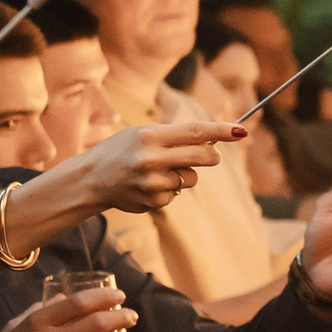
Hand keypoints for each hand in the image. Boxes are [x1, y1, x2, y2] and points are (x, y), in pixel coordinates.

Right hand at [59, 120, 235, 213]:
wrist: (91, 179)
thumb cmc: (121, 151)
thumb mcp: (141, 134)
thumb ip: (174, 136)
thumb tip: (212, 140)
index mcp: (149, 136)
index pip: (194, 132)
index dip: (220, 131)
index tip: (240, 131)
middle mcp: (151, 158)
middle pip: (202, 157)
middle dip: (211, 156)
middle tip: (209, 154)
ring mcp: (152, 182)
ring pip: (192, 179)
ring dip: (184, 175)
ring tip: (158, 171)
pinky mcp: (153, 201)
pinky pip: (177, 194)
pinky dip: (170, 190)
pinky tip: (149, 185)